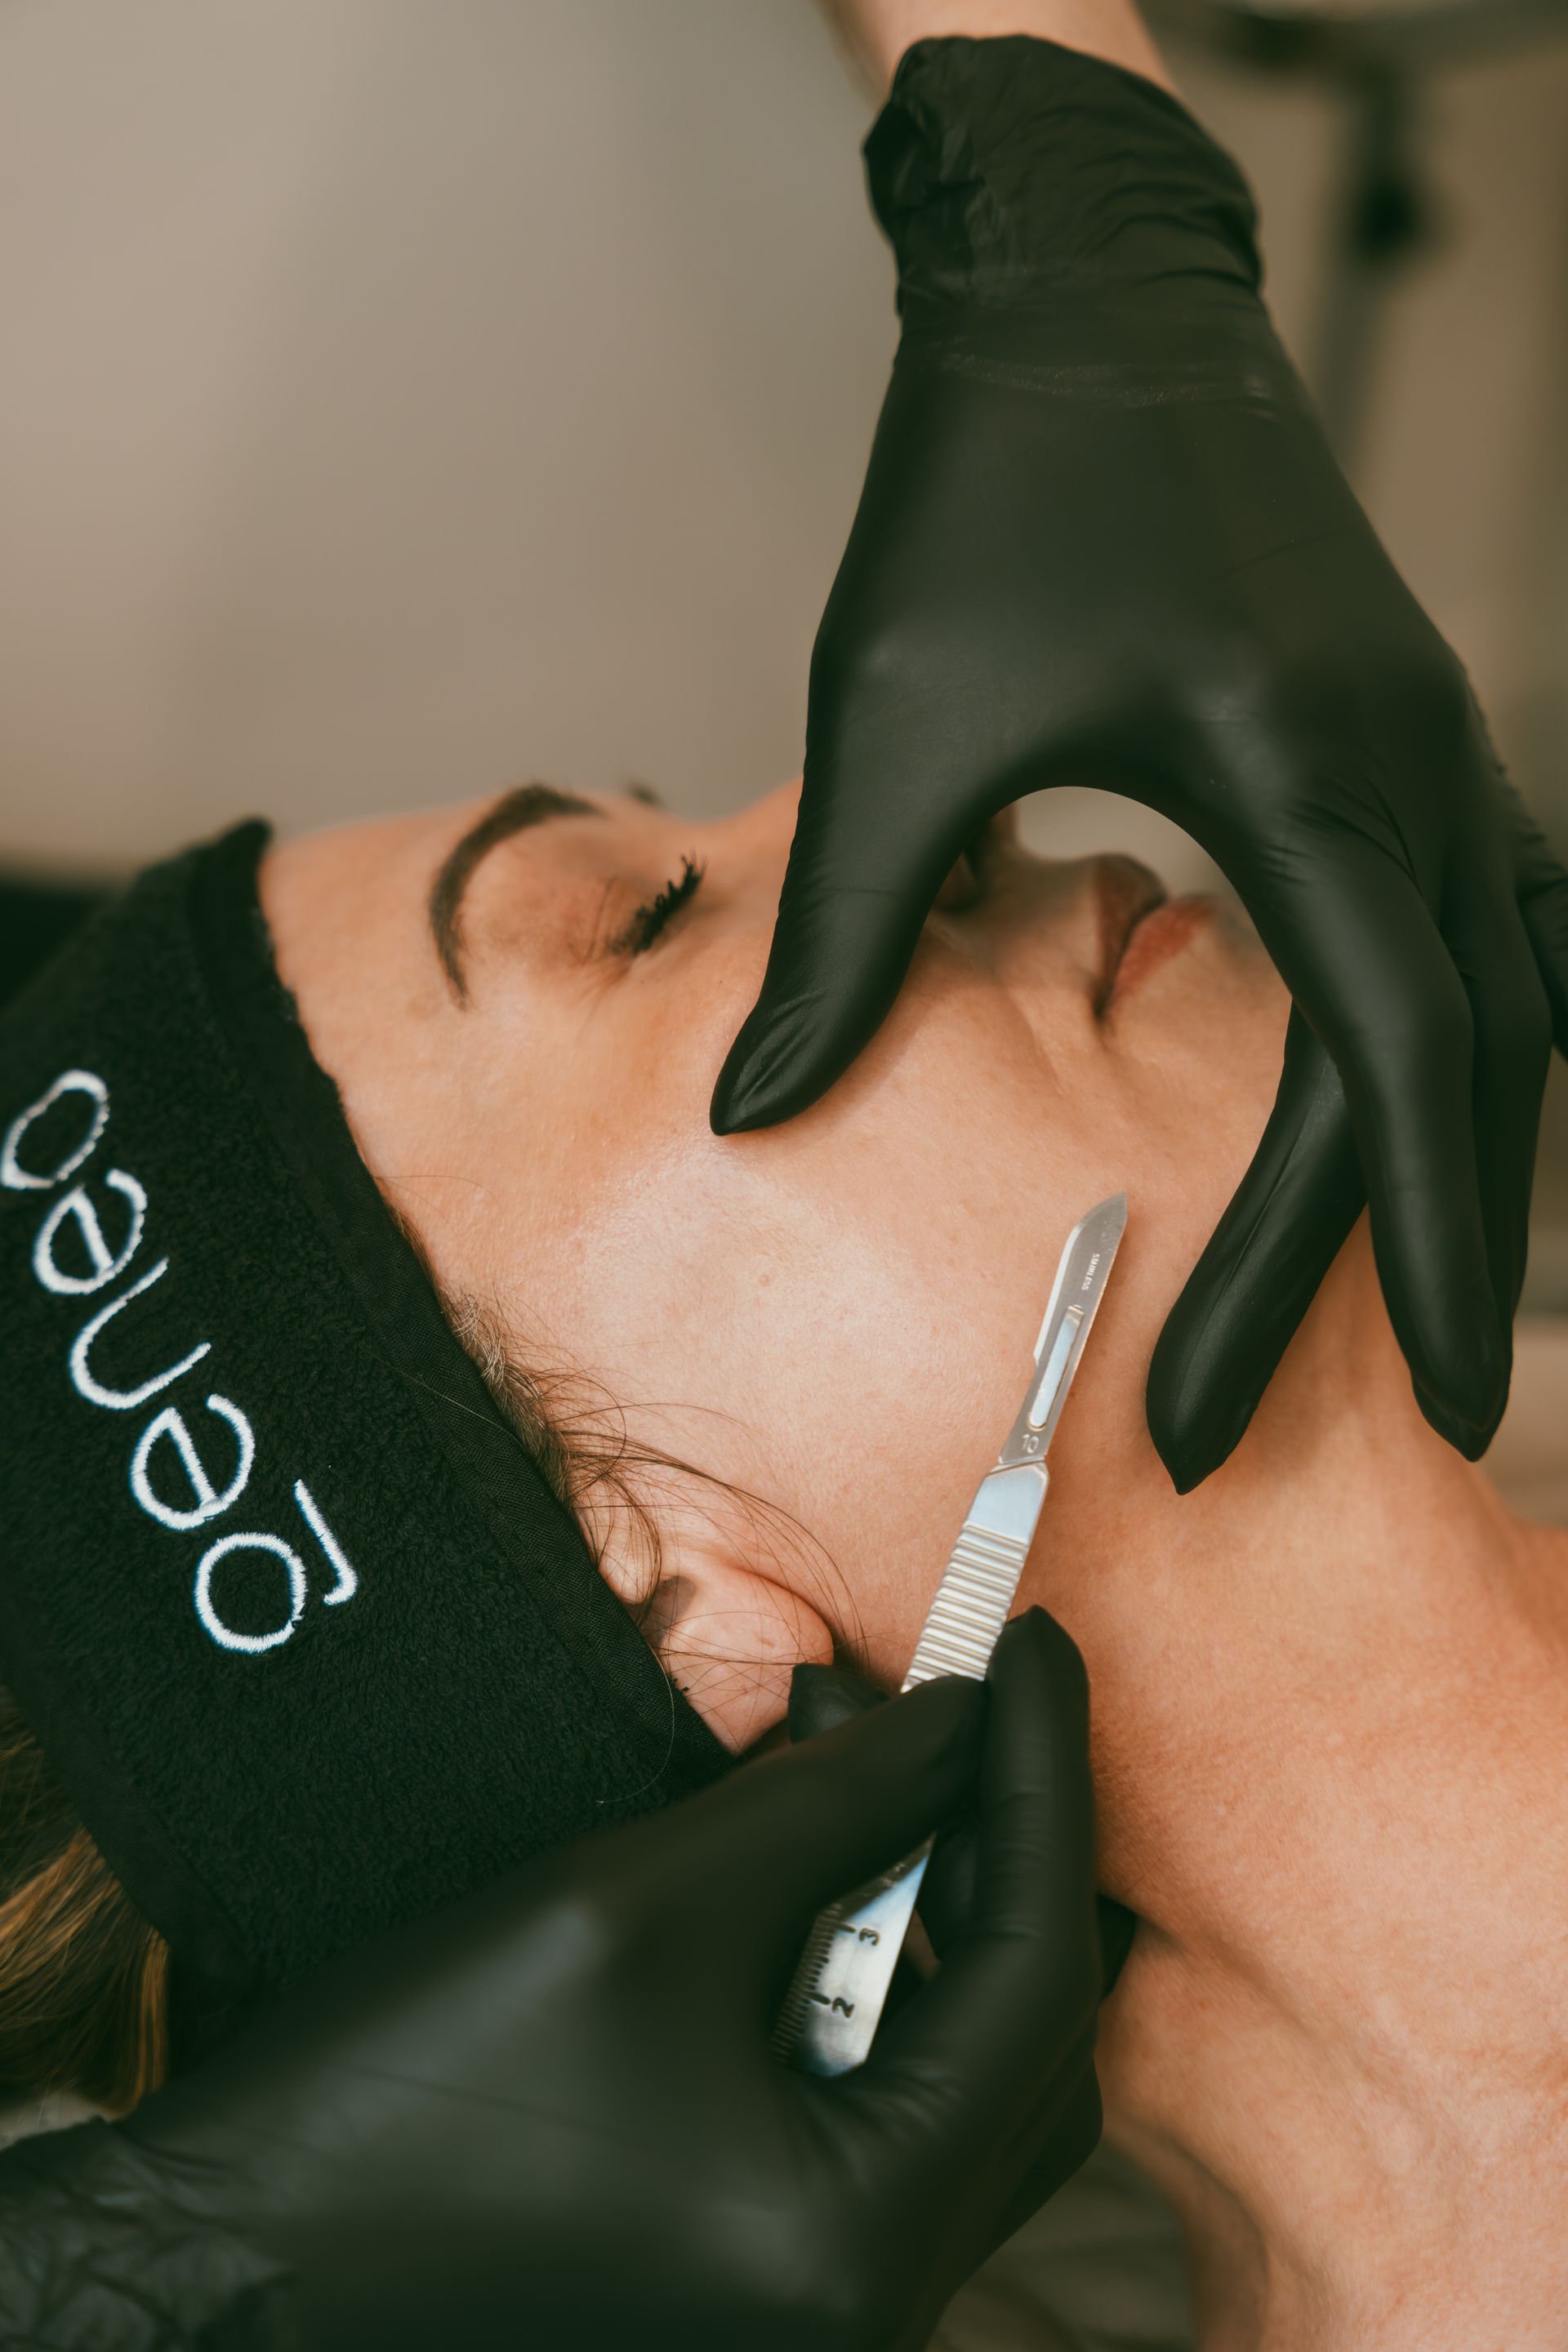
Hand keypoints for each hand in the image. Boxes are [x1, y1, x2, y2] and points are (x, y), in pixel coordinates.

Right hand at [118, 1611, 1100, 2351]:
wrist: (235, 2261)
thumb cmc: (413, 2097)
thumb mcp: (639, 1911)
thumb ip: (831, 1807)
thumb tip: (965, 1722)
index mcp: (861, 2246)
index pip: (1034, 1978)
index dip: (1045, 1784)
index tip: (1034, 1642)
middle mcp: (871, 2309)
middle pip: (1025, 2043)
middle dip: (1001, 1850)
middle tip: (966, 1702)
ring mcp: (818, 2307)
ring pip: (960, 2081)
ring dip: (928, 1910)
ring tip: (854, 1764)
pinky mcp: (763, 2279)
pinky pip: (877, 2117)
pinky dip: (866, 1985)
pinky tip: (804, 1876)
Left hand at [712, 36, 1567, 1486]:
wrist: (1086, 293)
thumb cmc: (986, 486)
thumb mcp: (895, 720)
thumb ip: (852, 936)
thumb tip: (757, 1120)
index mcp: (1312, 770)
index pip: (1384, 1062)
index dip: (1367, 1250)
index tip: (1364, 1403)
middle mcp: (1421, 764)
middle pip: (1479, 1059)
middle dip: (1438, 1248)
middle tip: (1425, 1422)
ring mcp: (1440, 741)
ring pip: (1519, 997)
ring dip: (1476, 1151)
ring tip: (1425, 1301)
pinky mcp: (1413, 727)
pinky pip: (1495, 919)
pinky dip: (1471, 1037)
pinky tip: (1421, 1110)